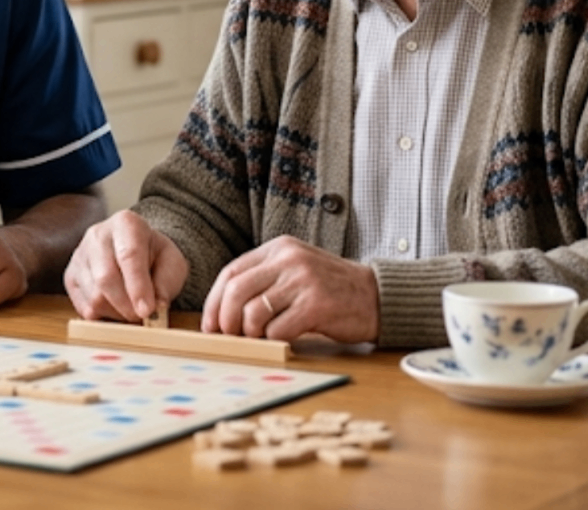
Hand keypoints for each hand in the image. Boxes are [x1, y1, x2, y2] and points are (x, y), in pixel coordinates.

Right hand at [63, 210, 188, 321]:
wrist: (136, 252)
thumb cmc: (155, 257)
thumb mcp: (173, 264)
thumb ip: (167, 283)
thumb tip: (156, 307)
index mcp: (126, 223)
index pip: (129, 256)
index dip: (138, 287)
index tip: (148, 311)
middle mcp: (97, 235)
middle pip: (105, 278)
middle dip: (126, 306)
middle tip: (143, 317)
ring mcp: (80, 256)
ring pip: (94, 296)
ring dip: (117, 313)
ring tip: (132, 308)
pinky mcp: (70, 277)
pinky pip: (84, 308)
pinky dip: (104, 317)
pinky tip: (116, 307)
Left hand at [201, 235, 378, 342]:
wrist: (377, 297)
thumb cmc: (331, 289)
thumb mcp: (295, 270)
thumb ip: (264, 280)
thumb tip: (224, 310)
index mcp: (279, 248)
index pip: (231, 272)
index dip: (214, 301)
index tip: (210, 323)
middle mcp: (288, 260)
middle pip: (236, 291)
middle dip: (226, 319)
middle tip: (228, 336)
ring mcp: (303, 281)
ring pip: (254, 311)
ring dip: (250, 332)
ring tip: (258, 339)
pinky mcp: (317, 305)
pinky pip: (279, 329)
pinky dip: (273, 339)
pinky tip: (282, 340)